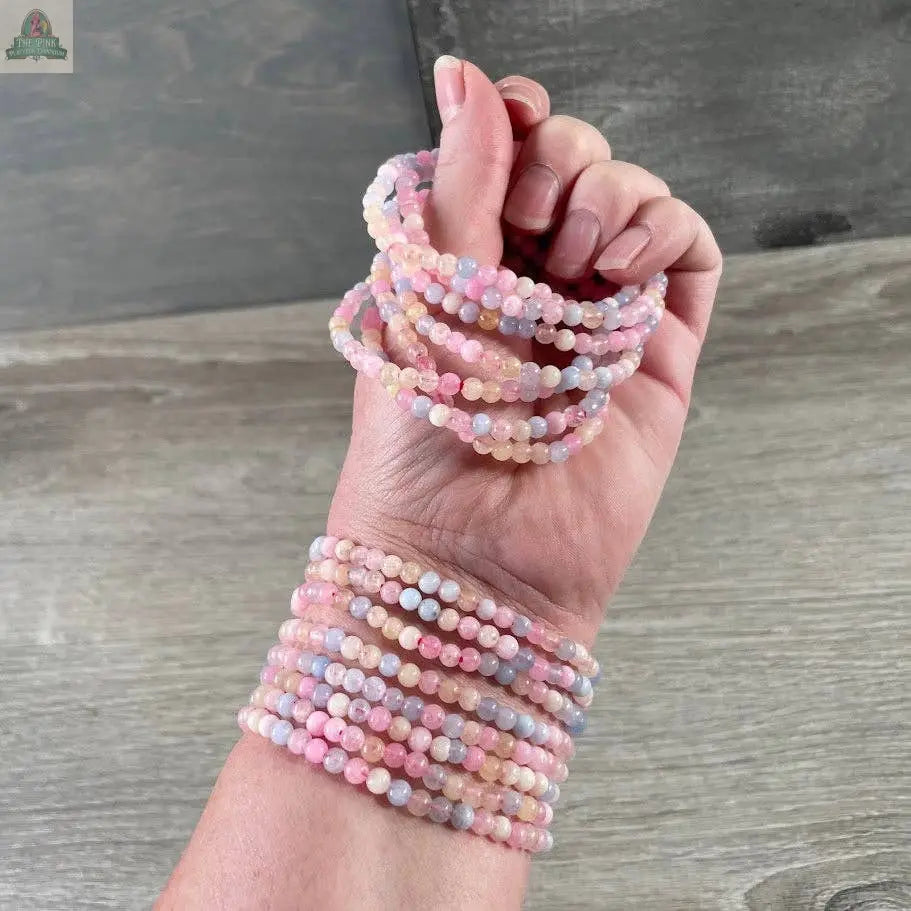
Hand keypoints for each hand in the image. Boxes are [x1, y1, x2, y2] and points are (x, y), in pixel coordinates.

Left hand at [329, 58, 721, 645]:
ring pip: (634, 200)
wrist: (470, 561)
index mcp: (467, 264)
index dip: (520, 121)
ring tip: (574, 265)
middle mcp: (535, 284)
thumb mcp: (429, 297)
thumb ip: (463, 186)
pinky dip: (664, 230)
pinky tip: (619, 269)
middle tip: (532, 222)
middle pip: (575, 165)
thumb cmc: (422, 442)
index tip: (519, 112)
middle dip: (561, 161)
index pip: (507, 157)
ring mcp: (596, 317)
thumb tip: (467, 76)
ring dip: (611, 197)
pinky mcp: (654, 354)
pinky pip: (688, 255)